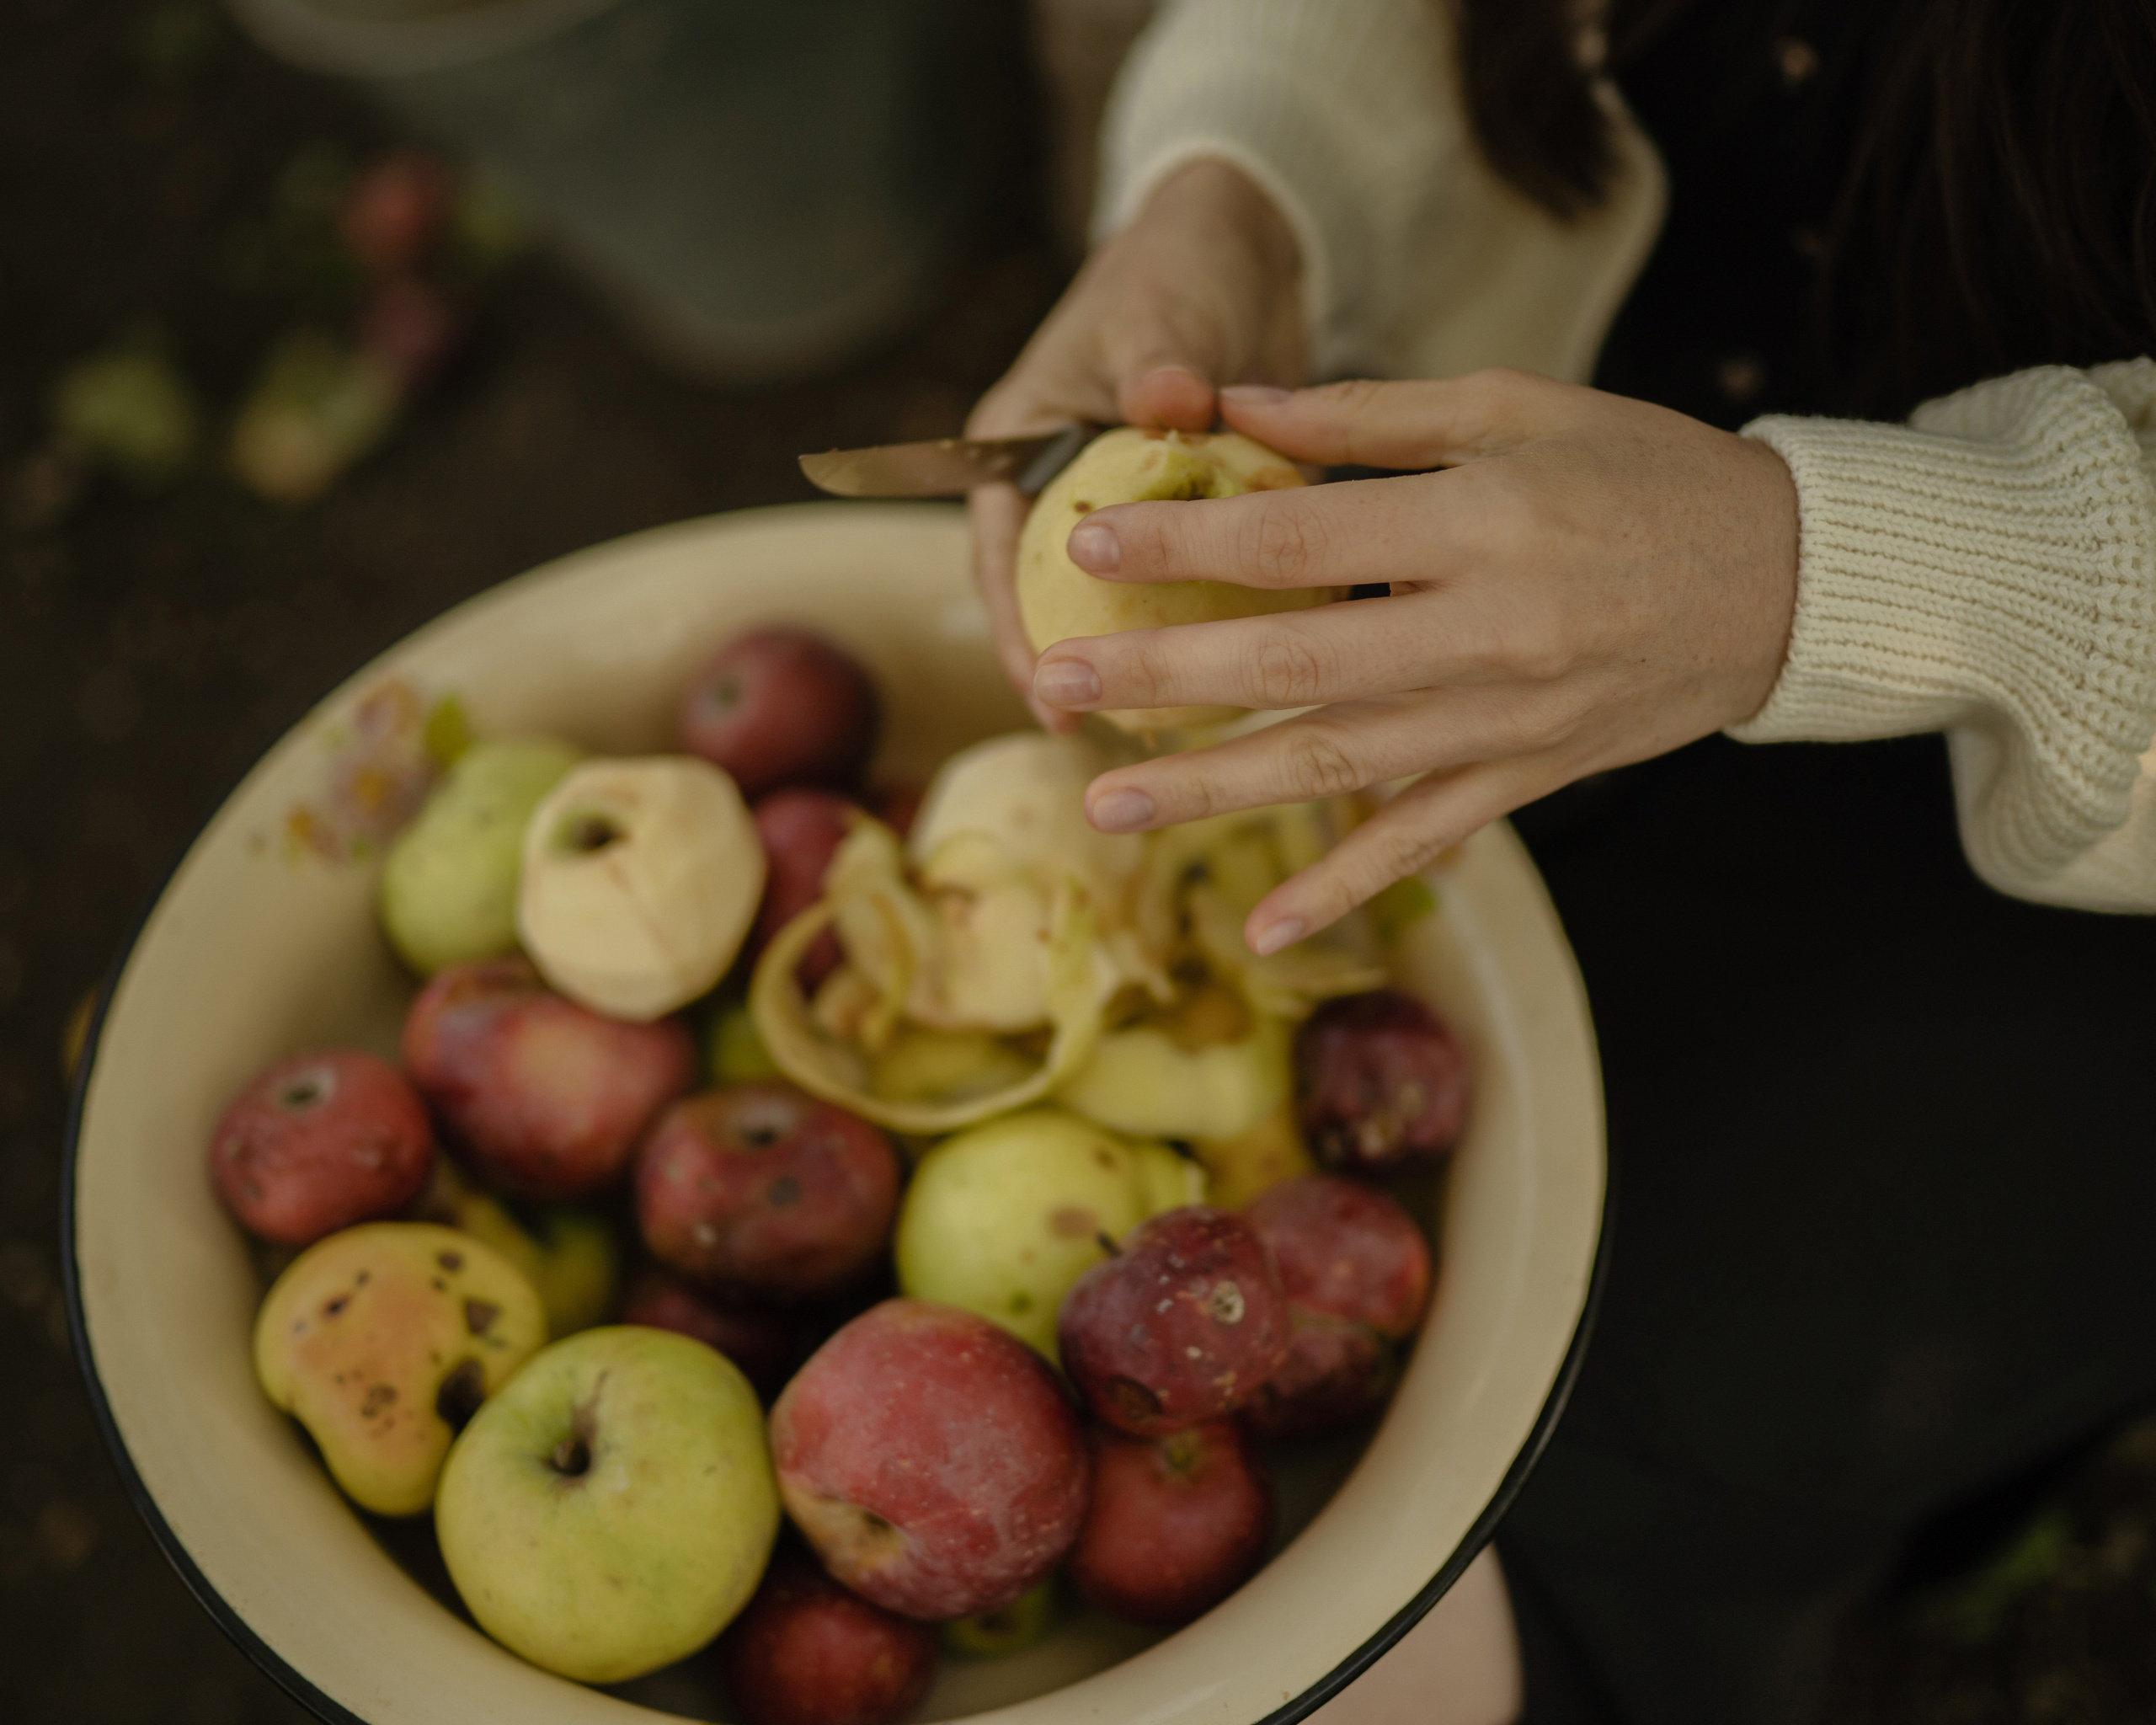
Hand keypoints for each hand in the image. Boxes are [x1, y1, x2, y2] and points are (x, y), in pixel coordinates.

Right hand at [967, 159, 1304, 724]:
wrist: (1248, 247)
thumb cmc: (1177, 262)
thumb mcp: (1158, 306)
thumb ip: (1159, 356)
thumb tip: (1169, 401)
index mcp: (1023, 441)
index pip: (1002, 548)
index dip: (1014, 625)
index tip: (1042, 689)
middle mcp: (1067, 489)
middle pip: (1055, 600)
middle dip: (1073, 672)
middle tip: (1099, 736)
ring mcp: (1132, 514)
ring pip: (1125, 610)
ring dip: (1141, 668)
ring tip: (1164, 738)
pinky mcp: (1196, 522)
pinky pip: (1195, 593)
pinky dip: (1213, 636)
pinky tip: (1244, 690)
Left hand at [1028, 371, 1800, 953]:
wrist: (1788, 579)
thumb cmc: (1644, 473)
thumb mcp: (1518, 407)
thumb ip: (1367, 417)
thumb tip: (1230, 408)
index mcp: (1483, 521)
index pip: (1300, 538)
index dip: (1183, 546)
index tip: (1082, 547)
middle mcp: (1490, 631)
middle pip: (1296, 661)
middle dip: (1163, 677)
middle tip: (1051, 686)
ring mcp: (1510, 720)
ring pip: (1337, 765)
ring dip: (1215, 790)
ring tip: (1105, 803)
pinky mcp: (1530, 777)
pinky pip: (1424, 841)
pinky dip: (1343, 886)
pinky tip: (1261, 926)